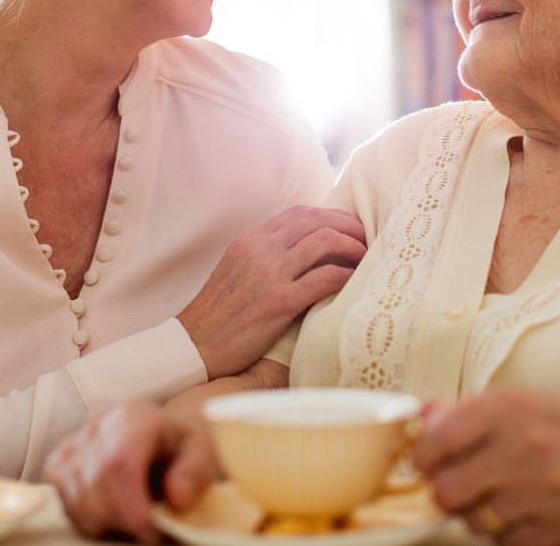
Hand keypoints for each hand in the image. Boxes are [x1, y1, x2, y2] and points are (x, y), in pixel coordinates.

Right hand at [44, 401, 217, 543]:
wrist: (162, 438)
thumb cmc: (181, 448)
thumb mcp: (202, 454)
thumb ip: (194, 474)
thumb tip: (177, 498)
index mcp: (133, 417)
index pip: (119, 465)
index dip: (132, 507)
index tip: (153, 532)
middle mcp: (96, 426)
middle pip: (95, 487)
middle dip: (123, 520)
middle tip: (150, 528)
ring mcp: (71, 445)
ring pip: (77, 501)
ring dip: (107, 522)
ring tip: (136, 512)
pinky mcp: (57, 465)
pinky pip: (65, 505)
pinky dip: (89, 518)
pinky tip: (114, 508)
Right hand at [178, 206, 365, 377]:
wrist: (193, 346)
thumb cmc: (219, 314)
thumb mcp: (237, 270)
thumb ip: (266, 255)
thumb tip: (305, 249)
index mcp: (250, 240)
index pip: (300, 214)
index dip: (331, 215)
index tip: (349, 226)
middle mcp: (260, 250)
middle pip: (317, 221)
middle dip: (348, 226)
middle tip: (366, 239)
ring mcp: (270, 274)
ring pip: (325, 242)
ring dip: (353, 247)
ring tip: (365, 259)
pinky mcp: (279, 302)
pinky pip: (325, 278)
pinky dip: (346, 275)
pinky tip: (354, 282)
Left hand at [410, 388, 559, 545]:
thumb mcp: (525, 403)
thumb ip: (469, 410)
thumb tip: (422, 415)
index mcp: (511, 406)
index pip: (437, 439)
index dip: (423, 458)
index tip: (428, 463)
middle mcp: (527, 443)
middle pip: (447, 490)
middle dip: (448, 494)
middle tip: (462, 488)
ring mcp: (547, 488)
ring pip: (475, 521)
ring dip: (481, 516)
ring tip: (502, 499)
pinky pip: (507, 544)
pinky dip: (511, 535)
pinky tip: (528, 514)